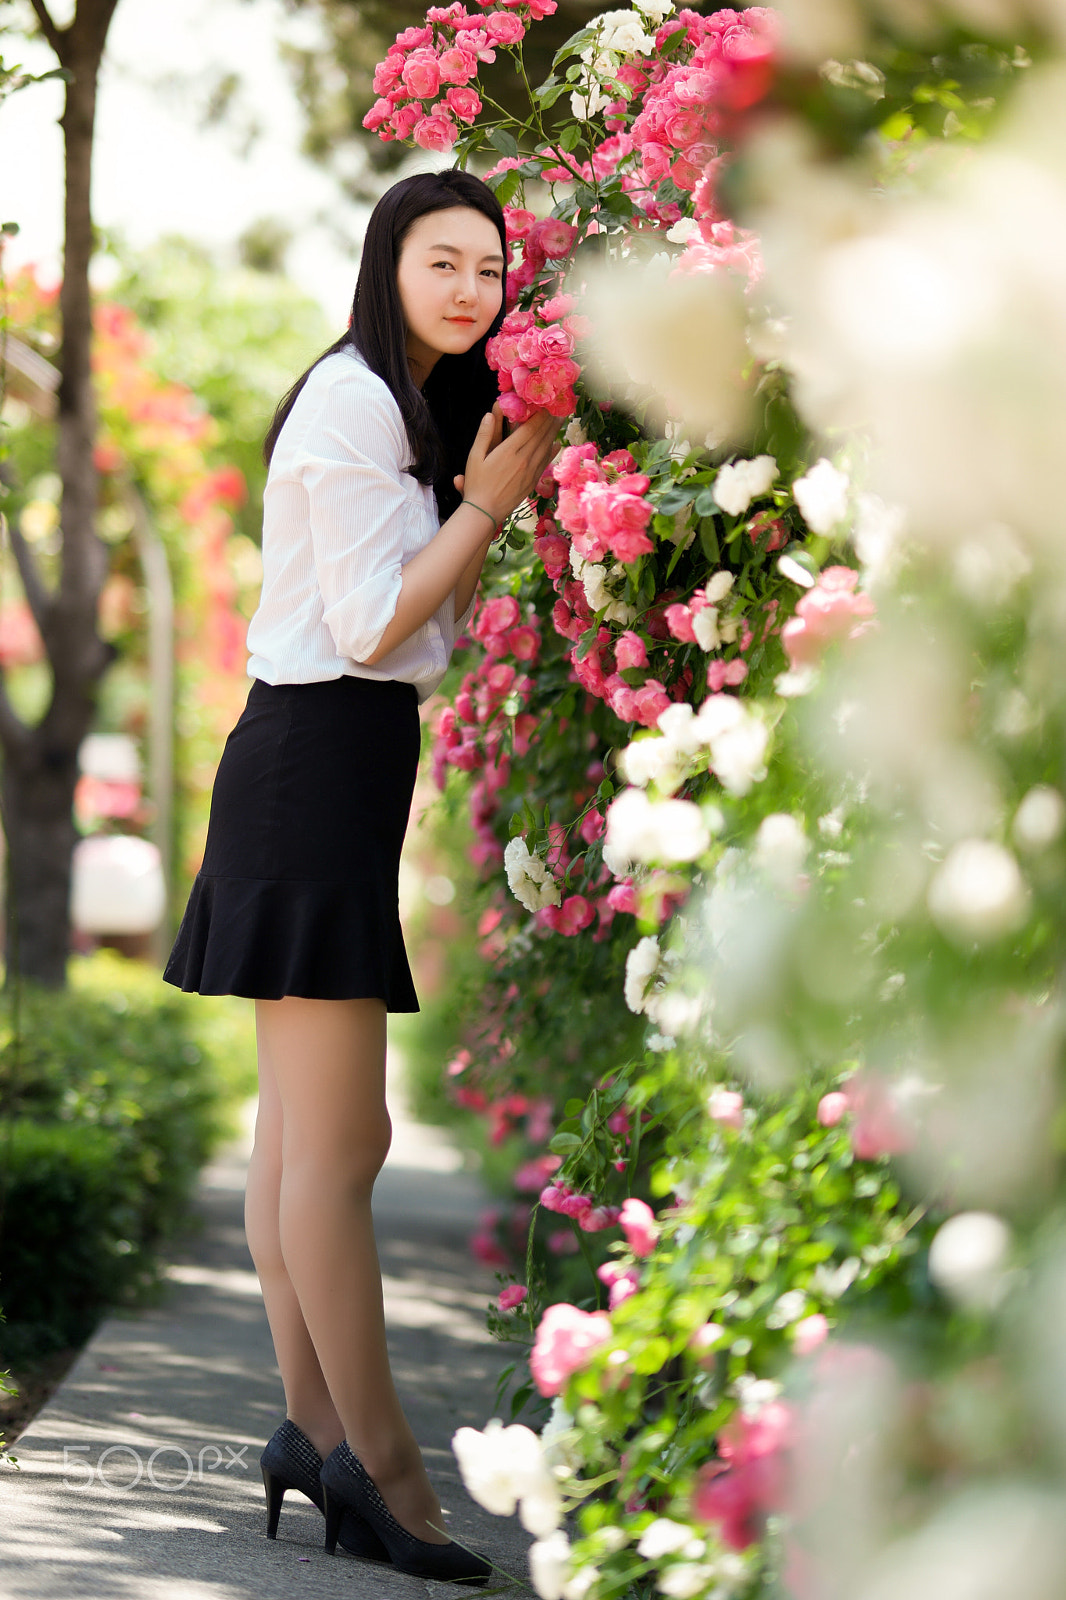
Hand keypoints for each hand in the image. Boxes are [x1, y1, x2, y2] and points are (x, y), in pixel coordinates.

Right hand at [462, 406, 559, 525]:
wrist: (485, 512)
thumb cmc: (477, 484)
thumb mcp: (474, 457)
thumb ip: (484, 435)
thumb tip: (489, 415)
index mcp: (509, 451)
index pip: (530, 427)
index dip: (540, 414)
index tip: (546, 402)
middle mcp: (523, 459)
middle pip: (542, 435)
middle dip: (551, 419)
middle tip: (560, 406)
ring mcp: (530, 471)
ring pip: (546, 447)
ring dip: (554, 432)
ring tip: (561, 419)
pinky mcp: (532, 481)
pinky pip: (545, 462)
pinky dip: (552, 451)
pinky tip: (556, 444)